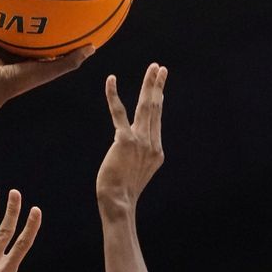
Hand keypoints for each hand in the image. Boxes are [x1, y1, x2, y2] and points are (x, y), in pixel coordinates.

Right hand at [0, 12, 95, 103]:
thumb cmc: (20, 81)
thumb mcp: (49, 71)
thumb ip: (70, 61)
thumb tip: (92, 47)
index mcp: (30, 59)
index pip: (44, 43)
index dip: (54, 33)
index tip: (66, 19)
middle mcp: (15, 52)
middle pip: (25, 31)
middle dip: (31, 19)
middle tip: (42, 1)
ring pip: (4, 25)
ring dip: (6, 13)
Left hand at [96, 63, 167, 217]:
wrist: (119, 203)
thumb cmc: (121, 193)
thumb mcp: (135, 174)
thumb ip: (136, 158)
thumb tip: (129, 149)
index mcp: (156, 152)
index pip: (156, 121)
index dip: (157, 102)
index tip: (159, 89)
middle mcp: (152, 144)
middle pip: (156, 109)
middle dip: (158, 86)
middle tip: (160, 69)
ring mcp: (141, 141)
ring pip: (146, 106)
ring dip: (149, 84)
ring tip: (153, 68)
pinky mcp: (125, 140)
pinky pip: (118, 112)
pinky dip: (113, 94)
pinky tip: (111, 80)